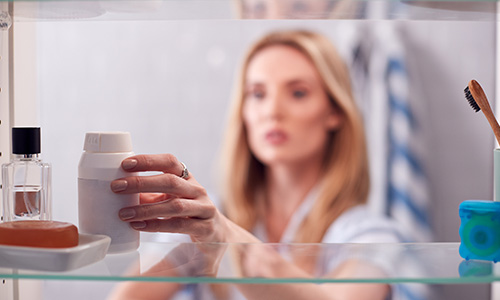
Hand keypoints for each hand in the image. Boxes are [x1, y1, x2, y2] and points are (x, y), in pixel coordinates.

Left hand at [110, 154, 227, 242]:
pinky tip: (139, 226)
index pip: (170, 162)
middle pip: (170, 182)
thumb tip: (119, 191)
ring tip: (123, 213)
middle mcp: (197, 190)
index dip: (148, 160)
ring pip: (174, 206)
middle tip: (116, 187)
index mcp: (187, 178)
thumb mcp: (170, 199)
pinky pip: (179, 225)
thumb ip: (149, 195)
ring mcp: (204, 208)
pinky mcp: (205, 228)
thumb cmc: (188, 213)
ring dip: (146, 209)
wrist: (218, 234)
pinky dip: (156, 225)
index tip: (126, 164)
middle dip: (142, 183)